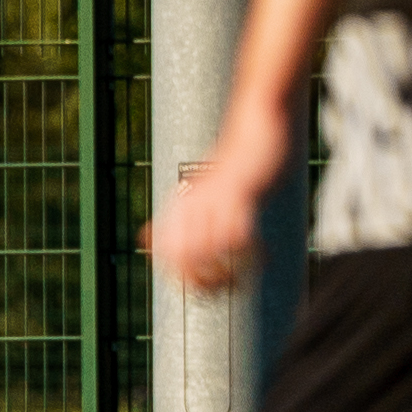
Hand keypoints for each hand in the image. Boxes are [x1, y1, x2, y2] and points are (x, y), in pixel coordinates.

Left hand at [144, 108, 289, 293]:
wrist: (258, 124)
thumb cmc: (238, 163)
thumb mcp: (204, 190)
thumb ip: (182, 215)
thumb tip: (147, 238)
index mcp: (181, 204)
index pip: (166, 254)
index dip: (183, 277)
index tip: (208, 286)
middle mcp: (192, 203)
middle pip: (183, 258)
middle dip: (205, 282)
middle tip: (229, 287)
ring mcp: (214, 199)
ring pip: (208, 252)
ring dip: (229, 273)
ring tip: (246, 276)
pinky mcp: (240, 194)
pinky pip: (238, 237)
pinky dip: (252, 254)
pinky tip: (265, 255)